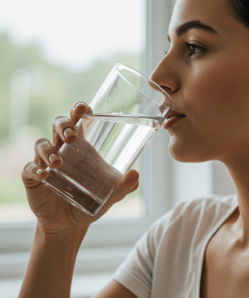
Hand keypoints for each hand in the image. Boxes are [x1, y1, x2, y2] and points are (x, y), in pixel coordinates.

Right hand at [21, 102, 138, 234]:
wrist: (70, 223)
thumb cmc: (90, 202)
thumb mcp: (110, 195)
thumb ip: (123, 186)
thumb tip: (135, 175)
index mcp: (82, 148)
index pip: (78, 122)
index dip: (78, 110)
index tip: (83, 107)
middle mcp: (63, 150)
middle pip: (58, 126)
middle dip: (63, 126)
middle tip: (72, 137)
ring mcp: (46, 163)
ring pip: (41, 144)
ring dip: (48, 150)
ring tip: (58, 163)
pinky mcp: (33, 178)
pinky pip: (29, 168)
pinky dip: (35, 169)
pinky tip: (44, 175)